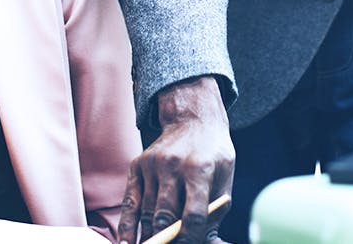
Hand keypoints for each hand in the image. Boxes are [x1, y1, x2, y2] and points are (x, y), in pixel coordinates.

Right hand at [120, 76, 233, 243]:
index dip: (191, 237)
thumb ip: (215, 214)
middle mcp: (173, 165)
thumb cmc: (213, 156)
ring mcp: (152, 164)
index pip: (193, 213)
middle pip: (165, 214)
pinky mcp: (138, 165)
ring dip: (150, 235)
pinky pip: (130, 203)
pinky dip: (127, 226)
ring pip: (147, 212)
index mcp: (200, 168)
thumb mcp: (224, 180)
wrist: (193, 121)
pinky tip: (127, 243)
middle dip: (167, 238)